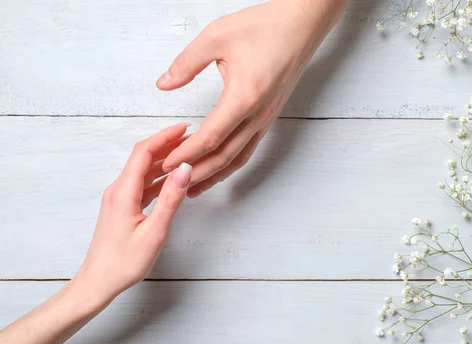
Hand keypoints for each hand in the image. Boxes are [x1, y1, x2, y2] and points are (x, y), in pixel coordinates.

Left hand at [75, 123, 192, 304]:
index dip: (165, 137)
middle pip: (144, 157)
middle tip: (193, 140)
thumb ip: (171, 198)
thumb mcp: (154, 232)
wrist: (98, 282)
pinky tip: (174, 180)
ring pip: (144, 171)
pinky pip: (143, 184)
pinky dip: (159, 178)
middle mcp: (119, 190)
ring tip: (189, 156)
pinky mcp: (123, 207)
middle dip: (168, 145)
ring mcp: (120, 198)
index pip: (144, 152)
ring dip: (165, 162)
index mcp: (123, 191)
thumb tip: (186, 169)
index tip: (186, 128)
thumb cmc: (123, 263)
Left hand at [156, 0, 347, 196]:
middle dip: (196, 171)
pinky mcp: (270, 116)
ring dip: (215, 174)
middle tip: (173, 181)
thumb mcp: (217, 37)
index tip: (166, 162)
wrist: (302, 24)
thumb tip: (164, 84)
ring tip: (193, 187)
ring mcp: (267, 118)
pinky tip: (219, 166)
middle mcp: (258, 114)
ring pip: (238, 157)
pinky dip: (230, 163)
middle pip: (224, 156)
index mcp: (244, 97)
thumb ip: (186, 63)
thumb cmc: (266, 27)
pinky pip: (249, 148)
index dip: (186, 153)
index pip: (210, 137)